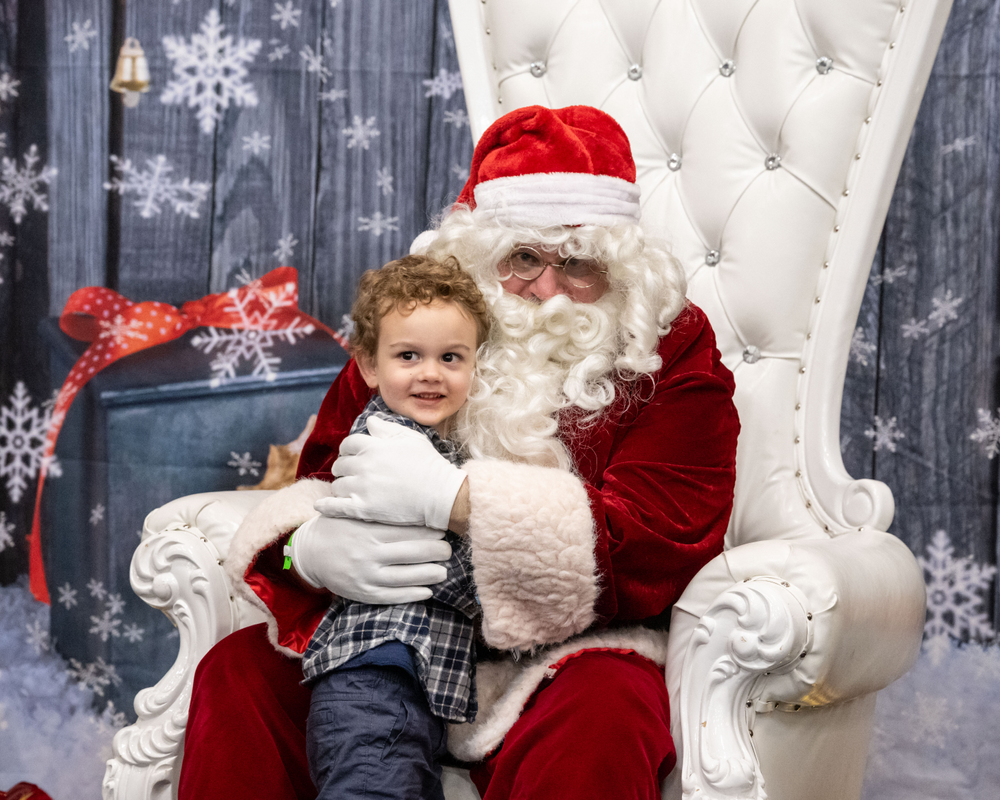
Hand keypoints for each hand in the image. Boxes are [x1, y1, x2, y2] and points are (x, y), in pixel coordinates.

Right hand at [289, 514, 451, 603]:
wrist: (309, 552)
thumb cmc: (338, 527)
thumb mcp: (355, 514)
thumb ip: (381, 514)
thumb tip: (417, 510)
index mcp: (369, 531)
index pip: (408, 531)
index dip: (430, 531)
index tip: (443, 530)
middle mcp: (369, 554)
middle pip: (412, 553)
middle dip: (436, 552)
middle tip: (448, 550)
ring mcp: (366, 575)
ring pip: (406, 577)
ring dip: (430, 574)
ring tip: (443, 571)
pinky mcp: (363, 592)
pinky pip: (393, 596)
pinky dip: (412, 594)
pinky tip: (427, 591)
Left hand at [318, 416, 466, 530]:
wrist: (440, 494)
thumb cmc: (428, 464)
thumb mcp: (410, 437)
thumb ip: (386, 428)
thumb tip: (369, 421)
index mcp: (373, 446)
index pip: (348, 444)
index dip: (349, 450)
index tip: (353, 456)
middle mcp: (363, 465)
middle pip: (340, 464)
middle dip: (344, 468)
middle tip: (351, 474)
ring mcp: (362, 488)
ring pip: (338, 485)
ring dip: (341, 486)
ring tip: (349, 490)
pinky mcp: (363, 509)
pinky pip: (336, 507)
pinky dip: (326, 506)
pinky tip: (320, 506)